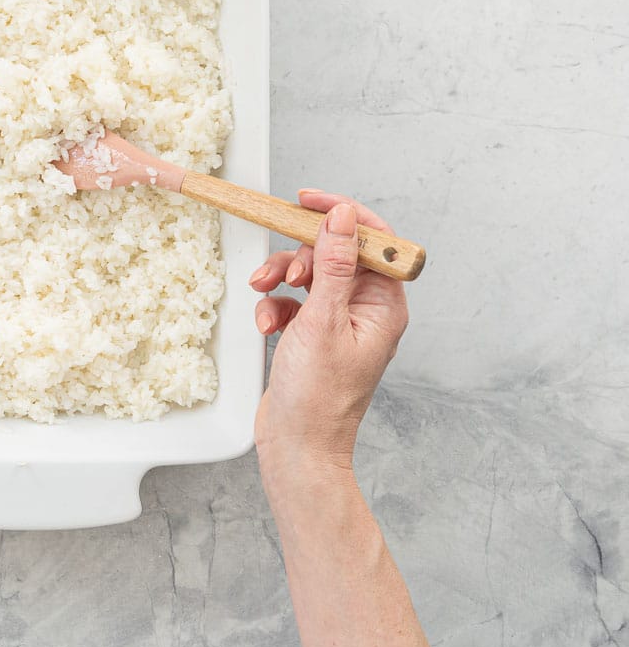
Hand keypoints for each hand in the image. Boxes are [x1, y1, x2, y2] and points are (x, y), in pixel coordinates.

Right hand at [250, 190, 408, 476]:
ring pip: (309, 273)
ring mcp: (339, 321)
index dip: (342, 215)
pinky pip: (293, 298)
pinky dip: (275, 304)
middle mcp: (366, 309)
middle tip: (283, 271)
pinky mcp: (314, 332)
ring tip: (263, 292)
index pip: (372, 240)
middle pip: (334, 252)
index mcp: (384, 305)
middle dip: (300, 255)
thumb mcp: (322, 320)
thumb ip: (333, 263)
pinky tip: (266, 323)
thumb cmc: (318, 396)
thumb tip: (343, 217)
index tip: (308, 201)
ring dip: (280, 277)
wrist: (297, 446)